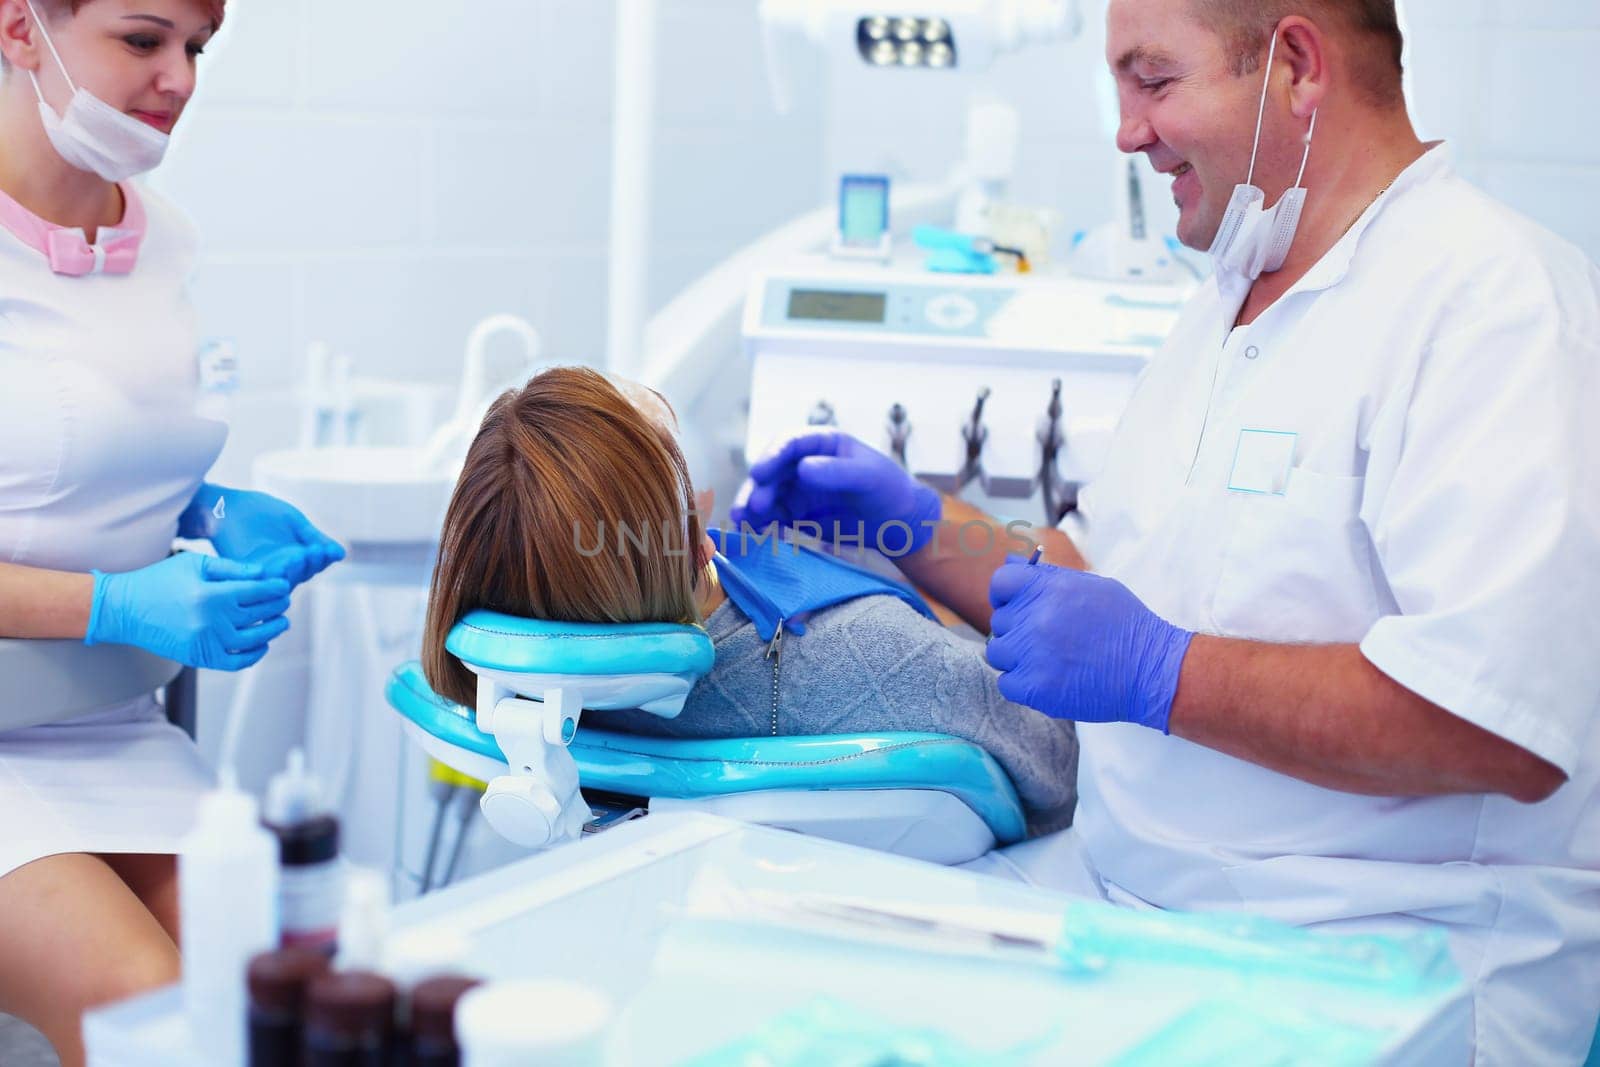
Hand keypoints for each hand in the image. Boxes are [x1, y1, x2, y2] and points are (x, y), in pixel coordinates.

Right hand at [85, 554, 292, 671]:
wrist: (124, 608)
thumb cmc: (158, 581)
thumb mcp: (194, 564)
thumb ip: (231, 568)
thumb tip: (263, 574)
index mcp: (210, 594)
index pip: (256, 592)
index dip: (274, 588)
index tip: (283, 586)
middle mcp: (210, 621)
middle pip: (257, 614)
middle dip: (276, 607)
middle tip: (284, 601)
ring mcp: (204, 642)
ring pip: (251, 640)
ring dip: (271, 631)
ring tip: (281, 622)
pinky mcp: (197, 656)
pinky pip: (234, 662)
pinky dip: (253, 656)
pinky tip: (262, 644)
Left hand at [183, 484, 344, 586]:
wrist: (225, 507)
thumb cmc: (258, 511)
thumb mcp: (294, 521)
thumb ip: (314, 537)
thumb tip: (341, 554)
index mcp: (296, 556)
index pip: (317, 563)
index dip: (324, 558)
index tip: (328, 549)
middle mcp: (283, 569)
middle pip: (305, 573)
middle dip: (312, 562)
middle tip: (315, 551)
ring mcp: (266, 574)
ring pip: (290, 579)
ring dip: (297, 568)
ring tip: (300, 554)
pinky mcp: (249, 575)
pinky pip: (268, 580)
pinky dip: (279, 572)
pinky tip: (286, 559)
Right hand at [729, 432, 941, 556]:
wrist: (898, 522)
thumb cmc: (889, 489)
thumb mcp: (868, 476)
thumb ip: (837, 472)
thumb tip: (802, 469)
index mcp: (821, 443)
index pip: (789, 443)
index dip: (771, 456)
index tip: (760, 473)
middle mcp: (803, 463)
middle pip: (771, 471)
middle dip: (758, 488)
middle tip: (752, 508)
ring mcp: (797, 489)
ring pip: (766, 495)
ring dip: (751, 508)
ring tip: (743, 524)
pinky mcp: (796, 515)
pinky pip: (772, 518)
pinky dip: (761, 525)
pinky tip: (753, 534)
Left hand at [986, 560, 1193, 731]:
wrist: (1151, 671)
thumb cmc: (1124, 626)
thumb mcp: (1091, 586)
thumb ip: (1047, 575)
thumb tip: (1010, 562)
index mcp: (1050, 589)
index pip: (1001, 582)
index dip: (1006, 595)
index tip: (1017, 606)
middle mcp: (1037, 619)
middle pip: (1000, 620)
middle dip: (1019, 628)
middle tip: (1050, 639)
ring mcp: (1033, 655)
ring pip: (998, 652)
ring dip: (1018, 656)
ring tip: (1049, 659)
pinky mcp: (1035, 688)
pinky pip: (1006, 683)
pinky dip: (1022, 683)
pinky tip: (1049, 678)